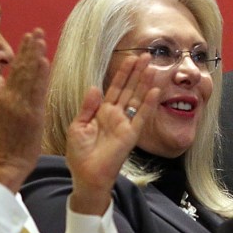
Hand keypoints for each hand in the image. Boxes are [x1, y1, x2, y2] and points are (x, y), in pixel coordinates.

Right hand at [0, 30, 49, 192]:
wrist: (8, 164)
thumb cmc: (6, 143)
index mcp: (3, 98)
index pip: (14, 70)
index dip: (22, 53)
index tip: (28, 37)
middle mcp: (10, 99)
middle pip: (21, 69)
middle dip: (29, 48)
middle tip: (37, 31)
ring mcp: (20, 106)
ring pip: (28, 76)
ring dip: (35, 56)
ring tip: (41, 39)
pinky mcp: (31, 115)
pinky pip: (36, 91)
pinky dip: (40, 75)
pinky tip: (44, 61)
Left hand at [65, 54, 159, 214]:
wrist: (86, 176)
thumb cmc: (79, 154)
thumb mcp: (78, 126)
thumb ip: (87, 106)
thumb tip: (95, 87)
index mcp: (102, 111)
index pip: (115, 87)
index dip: (123, 73)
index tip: (130, 58)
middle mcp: (116, 115)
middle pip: (129, 89)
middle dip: (137, 72)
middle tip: (146, 55)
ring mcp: (125, 124)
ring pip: (137, 98)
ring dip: (145, 83)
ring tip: (153, 67)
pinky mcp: (131, 135)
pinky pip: (141, 116)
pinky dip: (148, 103)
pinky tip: (154, 90)